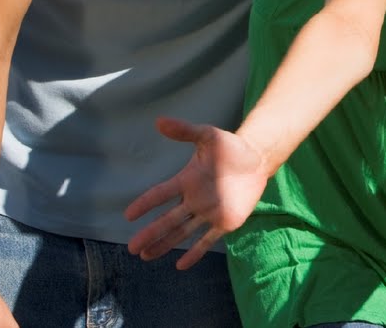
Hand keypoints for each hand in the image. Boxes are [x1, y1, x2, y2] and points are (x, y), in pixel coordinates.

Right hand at [123, 118, 270, 268]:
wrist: (256, 158)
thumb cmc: (230, 147)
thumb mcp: (207, 136)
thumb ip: (184, 131)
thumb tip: (159, 121)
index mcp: (186, 181)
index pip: (161, 194)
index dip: (145, 204)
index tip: (129, 215)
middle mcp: (194, 200)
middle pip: (167, 220)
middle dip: (150, 234)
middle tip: (132, 248)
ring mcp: (208, 212)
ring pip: (182, 233)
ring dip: (165, 244)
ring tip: (146, 256)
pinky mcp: (225, 222)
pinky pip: (208, 240)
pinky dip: (195, 252)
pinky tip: (180, 265)